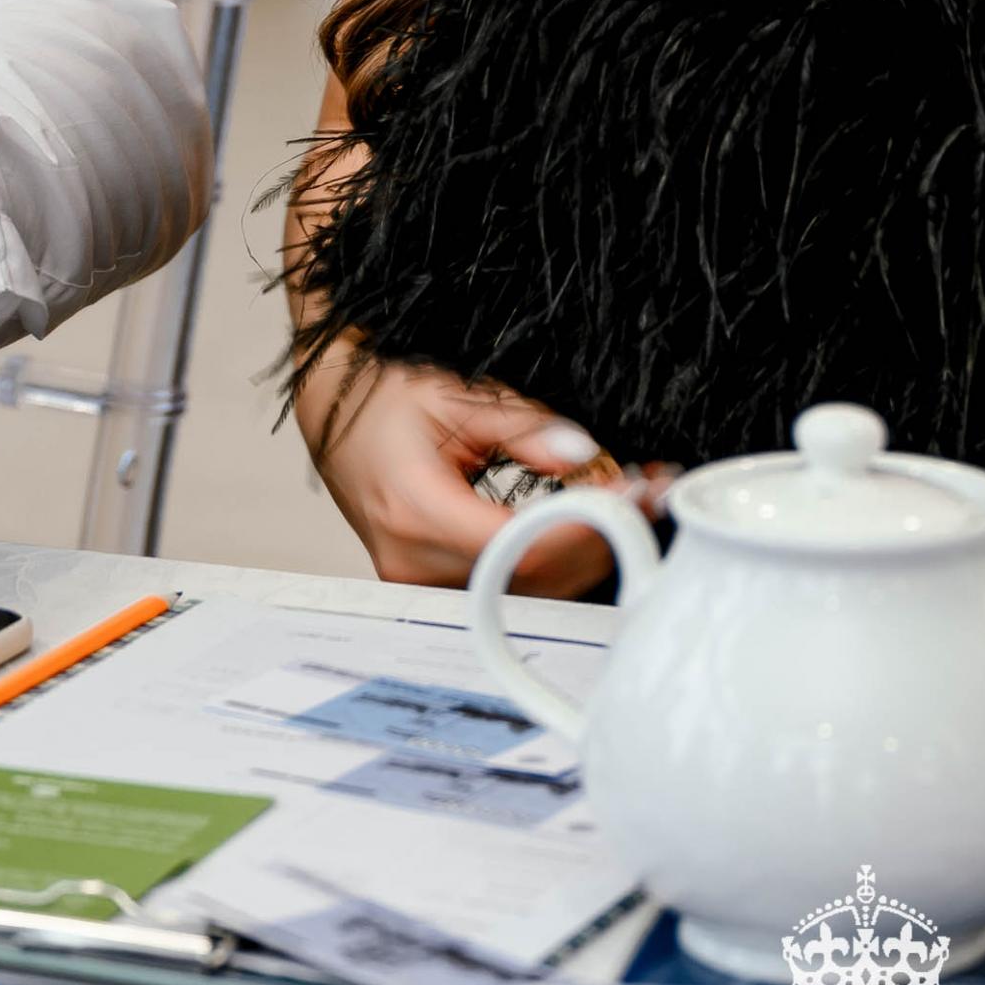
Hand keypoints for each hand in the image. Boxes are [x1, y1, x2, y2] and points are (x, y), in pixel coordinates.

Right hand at [296, 337, 670, 595]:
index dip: (584, 526)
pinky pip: (506, 585)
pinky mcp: (433, 586)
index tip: (634, 493)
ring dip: (586, 550)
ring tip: (632, 502)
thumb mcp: (455, 395)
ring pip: (525, 589)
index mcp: (417, 512)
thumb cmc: (387, 399)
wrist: (333, 419)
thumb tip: (584, 454)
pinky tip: (591, 524)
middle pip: (530, 576)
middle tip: (651, 493)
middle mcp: (415, 562)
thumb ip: (522, 427)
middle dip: (600, 536)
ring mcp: (420, 583)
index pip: (518, 545)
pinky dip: (555, 558)